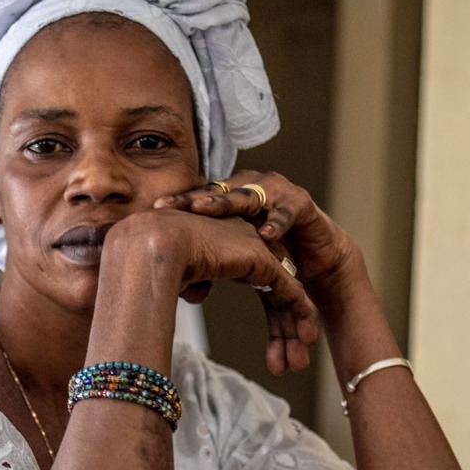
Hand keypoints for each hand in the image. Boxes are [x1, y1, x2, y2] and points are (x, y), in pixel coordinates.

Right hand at [105, 208, 319, 373]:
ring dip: (294, 328)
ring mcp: (255, 248)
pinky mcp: (263, 260)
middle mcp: (244, 242)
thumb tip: (198, 293)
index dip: (266, 315)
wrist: (152, 245)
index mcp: (225, 244)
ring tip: (299, 361)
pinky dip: (300, 316)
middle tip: (291, 360)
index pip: (255, 281)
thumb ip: (191, 281)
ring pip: (286, 292)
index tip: (271, 349)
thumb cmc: (148, 261)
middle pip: (274, 289)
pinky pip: (291, 291)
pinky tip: (306, 340)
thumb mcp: (173, 275)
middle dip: (283, 327)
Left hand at [154, 172, 359, 297]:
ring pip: (247, 196)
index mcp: (231, 197)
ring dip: (225, 203)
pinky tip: (264, 234)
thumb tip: (172, 282)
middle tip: (177, 206)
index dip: (179, 203)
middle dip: (197, 199)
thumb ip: (210, 264)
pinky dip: (275, 223)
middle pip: (218, 193)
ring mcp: (275, 192)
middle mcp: (250, 188)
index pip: (200, 198)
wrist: (315, 255)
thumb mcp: (237, 258)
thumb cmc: (271, 252)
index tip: (154, 208)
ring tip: (204, 210)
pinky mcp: (300, 204)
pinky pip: (285, 213)